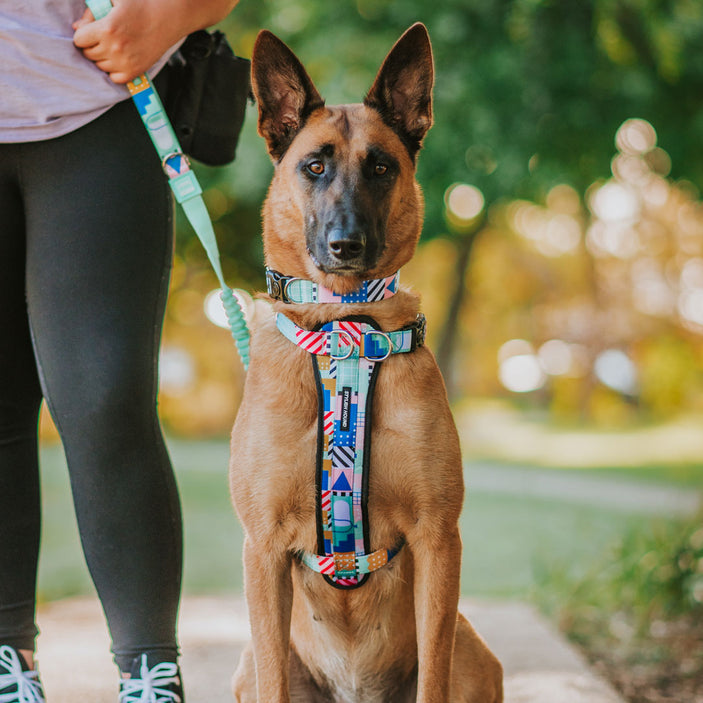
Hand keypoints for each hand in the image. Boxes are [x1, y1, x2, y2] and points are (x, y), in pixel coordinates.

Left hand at [73, 0, 237, 83]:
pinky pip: (114, 78)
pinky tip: (120, 59)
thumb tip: (77, 27)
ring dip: (103, 58)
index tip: (92, 30)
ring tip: (114, 47)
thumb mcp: (113, 1)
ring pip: (100, 66)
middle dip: (92, 45)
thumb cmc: (141, 5)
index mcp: (106, 29)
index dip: (84, 34)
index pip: (79, 39)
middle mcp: (114, 48)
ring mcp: (125, 62)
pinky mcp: (135, 72)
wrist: (168, 17)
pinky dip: (114, 71)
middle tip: (104, 38)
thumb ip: (92, 13)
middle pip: (88, 54)